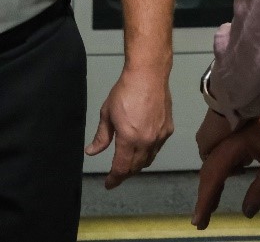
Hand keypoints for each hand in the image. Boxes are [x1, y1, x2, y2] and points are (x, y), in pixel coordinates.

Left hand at [84, 66, 173, 188]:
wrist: (148, 75)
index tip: (108, 184)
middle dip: (125, 173)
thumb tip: (91, 152)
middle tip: (115, 174)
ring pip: (148, 160)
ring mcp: (160, 137)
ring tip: (128, 163)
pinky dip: (148, 153)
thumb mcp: (107, 114)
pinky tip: (142, 147)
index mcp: (129, 139)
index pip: (122, 168)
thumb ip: (101, 137)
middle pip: (136, 167)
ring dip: (137, 165)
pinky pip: (157, 149)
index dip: (114, 179)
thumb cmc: (123, 92)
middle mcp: (147, 142)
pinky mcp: (168, 129)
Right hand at [191, 111, 259, 229]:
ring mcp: (222, 137)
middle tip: (203, 220)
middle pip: (207, 174)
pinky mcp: (229, 132)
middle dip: (205, 197)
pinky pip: (218, 156)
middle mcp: (220, 144)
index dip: (204, 203)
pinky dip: (219, 171)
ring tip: (214, 204)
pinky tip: (235, 173)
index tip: (198, 222)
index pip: (212, 181)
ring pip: (211, 165)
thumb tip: (246, 212)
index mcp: (229, 151)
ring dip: (211, 185)